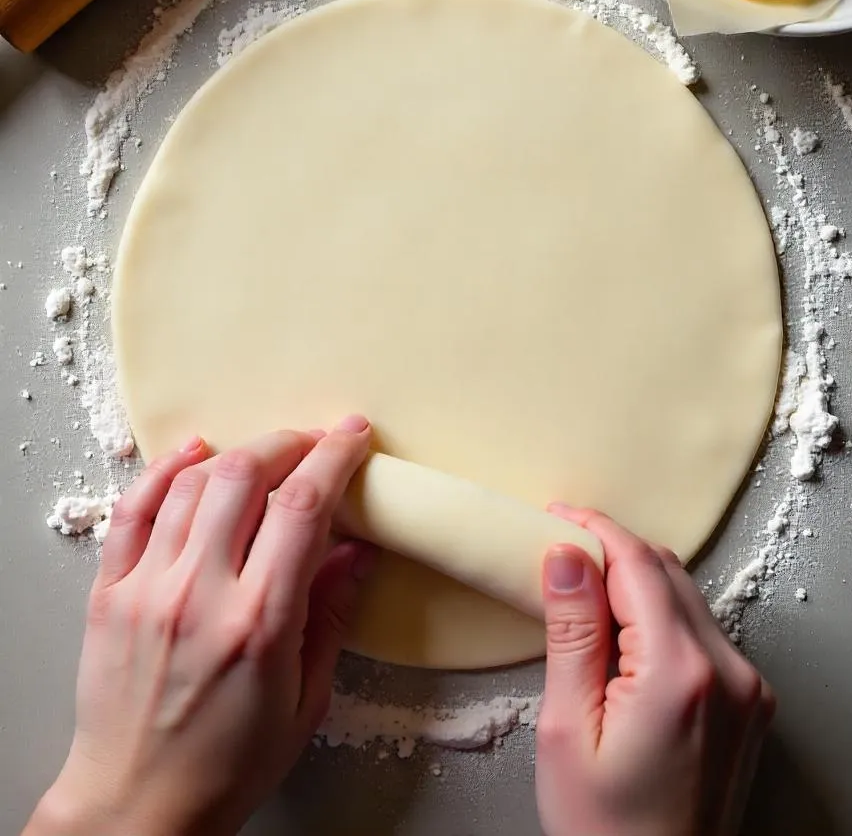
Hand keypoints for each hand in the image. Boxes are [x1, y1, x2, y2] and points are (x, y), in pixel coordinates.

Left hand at [26, 418, 374, 835]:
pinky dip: (164, 470)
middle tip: (313, 443)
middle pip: (245, 475)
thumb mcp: (305, 700)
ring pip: (192, 483)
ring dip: (236, 454)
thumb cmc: (227, 764)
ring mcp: (147, 589)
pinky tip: (191, 456)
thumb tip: (359, 549)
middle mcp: (199, 595)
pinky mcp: (110, 592)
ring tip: (264, 455)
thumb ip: (332, 615)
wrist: (137, 807)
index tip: (352, 436)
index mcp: (259, 623)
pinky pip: (133, 508)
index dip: (334, 457)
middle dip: (288, 443)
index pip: (303, 506)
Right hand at [536, 507, 774, 835]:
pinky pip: (702, 631)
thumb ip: (572, 634)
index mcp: (680, 674)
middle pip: (666, 571)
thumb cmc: (604, 830)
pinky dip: (660, 616)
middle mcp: (728, 673)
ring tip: (584, 599)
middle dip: (612, 552)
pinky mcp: (749, 703)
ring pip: (686, 596)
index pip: (638, 564)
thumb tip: (565, 556)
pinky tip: (623, 637)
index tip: (557, 516)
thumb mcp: (568, 730)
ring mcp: (747, 689)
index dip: (594, 529)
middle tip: (561, 554)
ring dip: (636, 583)